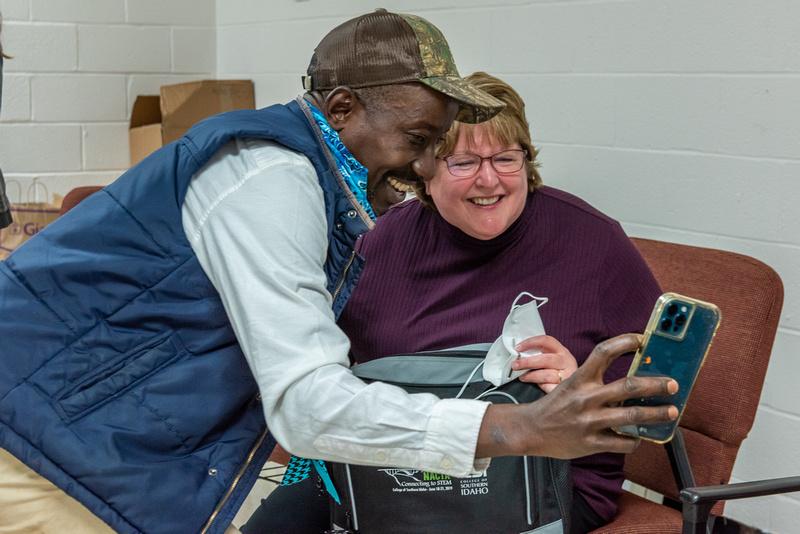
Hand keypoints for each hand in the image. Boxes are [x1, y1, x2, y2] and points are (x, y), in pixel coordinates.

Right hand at [476, 333, 678, 459]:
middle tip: (672, 384)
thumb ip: (595, 382)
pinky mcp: (592, 442)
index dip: (625, 342)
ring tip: (672, 411)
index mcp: (580, 378)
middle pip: (628, 386)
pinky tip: (639, 437)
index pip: (604, 352)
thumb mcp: (570, 385)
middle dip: (656, 384)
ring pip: (632, 416)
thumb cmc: (555, 405)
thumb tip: (632, 382)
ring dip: (656, 413)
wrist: (531, 430)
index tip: (642, 339)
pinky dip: (635, 439)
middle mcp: (586, 397)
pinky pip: (623, 442)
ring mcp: (590, 421)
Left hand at [511, 335, 577, 392]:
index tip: (517, 348)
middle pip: (546, 359)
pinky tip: (537, 386)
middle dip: (528, 362)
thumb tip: (518, 355)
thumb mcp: (553, 360)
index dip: (531, 343)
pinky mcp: (566, 389)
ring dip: (531, 376)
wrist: (577, 387)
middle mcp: (567, 361)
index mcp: (562, 351)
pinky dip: (541, 386)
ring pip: (547, 375)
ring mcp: (568, 376)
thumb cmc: (558, 371)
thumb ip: (540, 355)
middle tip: (515, 365)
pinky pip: (550, 388)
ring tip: (522, 377)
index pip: (546, 341)